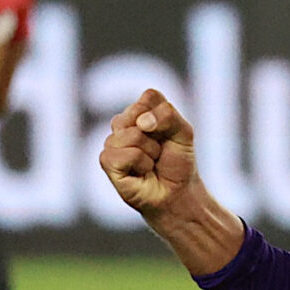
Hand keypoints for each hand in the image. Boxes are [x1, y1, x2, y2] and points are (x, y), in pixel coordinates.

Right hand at [99, 90, 244, 274]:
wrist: (176, 193)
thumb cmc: (177, 163)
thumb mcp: (183, 132)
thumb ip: (168, 116)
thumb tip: (141, 123)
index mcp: (139, 112)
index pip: (149, 96)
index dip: (165, 117)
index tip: (169, 135)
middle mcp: (122, 125)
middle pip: (140, 114)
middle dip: (159, 136)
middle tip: (159, 152)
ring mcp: (112, 142)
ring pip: (134, 135)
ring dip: (151, 152)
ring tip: (150, 163)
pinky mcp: (106, 161)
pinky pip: (127, 154)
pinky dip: (141, 165)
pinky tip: (141, 173)